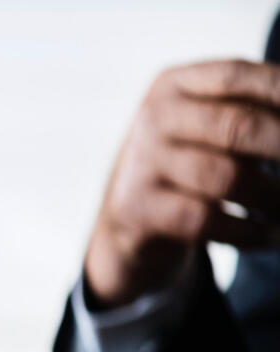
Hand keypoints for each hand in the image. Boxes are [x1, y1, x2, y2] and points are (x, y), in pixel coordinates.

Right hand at [86, 60, 279, 305]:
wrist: (126, 220)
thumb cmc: (188, 164)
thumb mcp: (210, 126)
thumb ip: (256, 112)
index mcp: (175, 85)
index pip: (239, 76)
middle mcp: (154, 117)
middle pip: (238, 126)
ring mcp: (141, 163)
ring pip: (226, 178)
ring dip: (273, 198)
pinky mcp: (137, 209)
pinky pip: (206, 220)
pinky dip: (250, 232)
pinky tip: (272, 236)